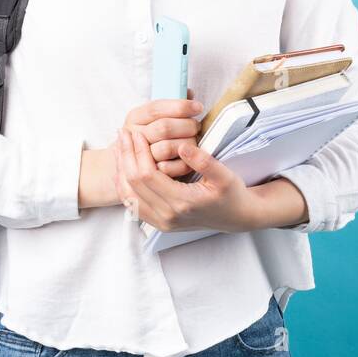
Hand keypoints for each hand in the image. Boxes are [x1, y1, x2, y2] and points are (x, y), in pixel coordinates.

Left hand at [114, 125, 258, 234]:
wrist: (236, 217)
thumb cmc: (231, 194)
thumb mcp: (225, 175)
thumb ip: (204, 161)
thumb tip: (182, 147)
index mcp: (182, 203)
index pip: (147, 175)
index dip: (138, 152)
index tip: (136, 133)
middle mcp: (167, 216)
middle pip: (133, 184)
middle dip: (125, 156)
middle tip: (123, 134)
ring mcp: (161, 222)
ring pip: (128, 196)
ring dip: (121, 170)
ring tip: (120, 147)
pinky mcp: (159, 223)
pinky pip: (133, 204)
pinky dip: (125, 185)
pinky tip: (125, 167)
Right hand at [116, 90, 203, 180]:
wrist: (138, 159)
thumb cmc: (154, 131)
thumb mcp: (158, 115)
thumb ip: (173, 104)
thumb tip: (190, 93)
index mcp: (135, 116)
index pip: (157, 108)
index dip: (180, 106)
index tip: (198, 107)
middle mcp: (133, 134)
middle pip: (163, 127)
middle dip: (186, 126)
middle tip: (197, 126)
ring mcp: (139, 155)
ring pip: (167, 148)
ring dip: (186, 144)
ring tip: (194, 141)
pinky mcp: (149, 173)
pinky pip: (170, 168)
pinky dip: (184, 163)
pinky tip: (191, 156)